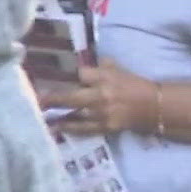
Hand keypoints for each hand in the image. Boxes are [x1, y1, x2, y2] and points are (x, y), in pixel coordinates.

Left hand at [41, 59, 156, 137]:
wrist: (154, 106)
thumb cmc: (136, 85)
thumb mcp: (120, 70)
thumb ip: (103, 66)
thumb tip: (87, 63)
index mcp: (105, 77)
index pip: (81, 73)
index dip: (71, 75)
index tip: (58, 76)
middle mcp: (101, 94)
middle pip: (69, 96)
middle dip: (51, 98)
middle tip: (36, 99)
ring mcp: (101, 112)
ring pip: (73, 114)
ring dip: (56, 114)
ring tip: (41, 114)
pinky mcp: (105, 126)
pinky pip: (82, 128)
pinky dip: (69, 127)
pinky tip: (57, 126)